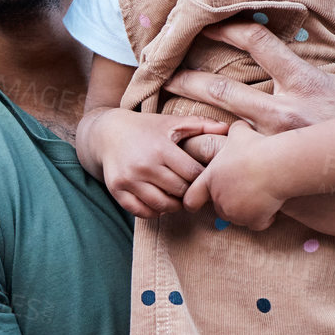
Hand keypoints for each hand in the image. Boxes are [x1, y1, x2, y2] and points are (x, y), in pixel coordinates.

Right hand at [81, 108, 230, 218]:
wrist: (106, 133)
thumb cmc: (145, 128)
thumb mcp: (171, 122)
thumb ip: (200, 125)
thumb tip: (228, 128)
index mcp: (161, 148)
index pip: (193, 174)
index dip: (203, 179)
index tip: (206, 179)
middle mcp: (144, 165)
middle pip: (179, 191)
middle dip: (189, 193)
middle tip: (195, 192)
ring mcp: (129, 179)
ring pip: (161, 205)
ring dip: (174, 205)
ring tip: (178, 198)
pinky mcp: (116, 190)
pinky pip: (140, 211)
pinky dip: (153, 212)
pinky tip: (159, 203)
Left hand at [170, 13, 334, 163]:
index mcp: (305, 82)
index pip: (258, 43)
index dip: (229, 29)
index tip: (209, 26)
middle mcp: (282, 113)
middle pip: (222, 89)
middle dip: (188, 79)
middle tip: (165, 72)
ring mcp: (272, 146)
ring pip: (216, 130)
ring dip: (188, 121)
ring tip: (163, 113)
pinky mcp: (268, 174)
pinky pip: (226, 165)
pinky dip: (204, 159)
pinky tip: (184, 154)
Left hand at [184, 122, 284, 229]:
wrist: (275, 165)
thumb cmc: (256, 147)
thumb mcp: (239, 133)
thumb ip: (232, 133)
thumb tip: (236, 127)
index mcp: (210, 179)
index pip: (191, 197)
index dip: (192, 200)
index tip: (193, 204)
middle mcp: (219, 199)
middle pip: (219, 207)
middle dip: (229, 201)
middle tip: (245, 188)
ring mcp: (235, 212)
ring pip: (238, 216)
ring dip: (246, 210)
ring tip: (260, 193)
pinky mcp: (253, 220)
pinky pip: (257, 223)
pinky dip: (264, 218)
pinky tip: (271, 207)